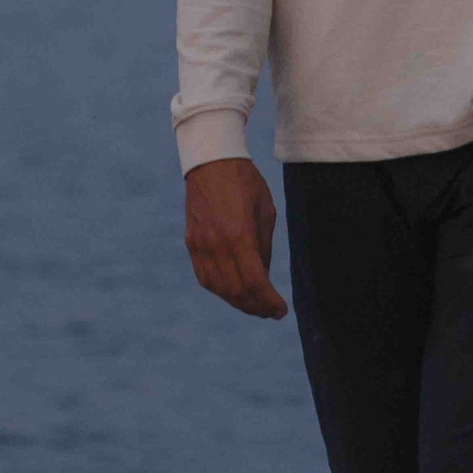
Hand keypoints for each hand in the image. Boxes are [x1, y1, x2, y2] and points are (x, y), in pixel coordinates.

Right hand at [184, 157, 288, 318]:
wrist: (211, 161)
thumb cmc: (245, 183)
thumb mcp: (266, 212)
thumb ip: (264, 248)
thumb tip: (263, 278)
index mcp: (239, 235)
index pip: (255, 282)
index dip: (269, 302)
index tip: (281, 311)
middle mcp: (216, 244)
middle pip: (236, 291)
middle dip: (256, 307)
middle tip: (270, 312)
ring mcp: (200, 245)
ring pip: (218, 288)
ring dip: (238, 302)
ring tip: (254, 304)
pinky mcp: (191, 243)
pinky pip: (204, 277)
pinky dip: (220, 290)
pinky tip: (233, 291)